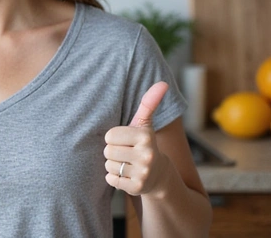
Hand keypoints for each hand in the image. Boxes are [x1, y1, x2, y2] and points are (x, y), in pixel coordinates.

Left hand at [103, 81, 169, 195]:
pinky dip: (114, 178)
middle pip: (107, 151)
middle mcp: (147, 155)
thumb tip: (163, 82)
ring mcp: (143, 173)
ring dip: (114, 165)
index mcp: (146, 136)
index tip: (126, 141)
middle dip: (113, 152)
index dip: (114, 138)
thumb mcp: (145, 123)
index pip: (109, 135)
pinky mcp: (137, 188)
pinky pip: (111, 179)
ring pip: (108, 165)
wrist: (159, 175)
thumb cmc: (144, 144)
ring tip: (128, 164)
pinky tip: (127, 175)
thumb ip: (149, 102)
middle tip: (127, 154)